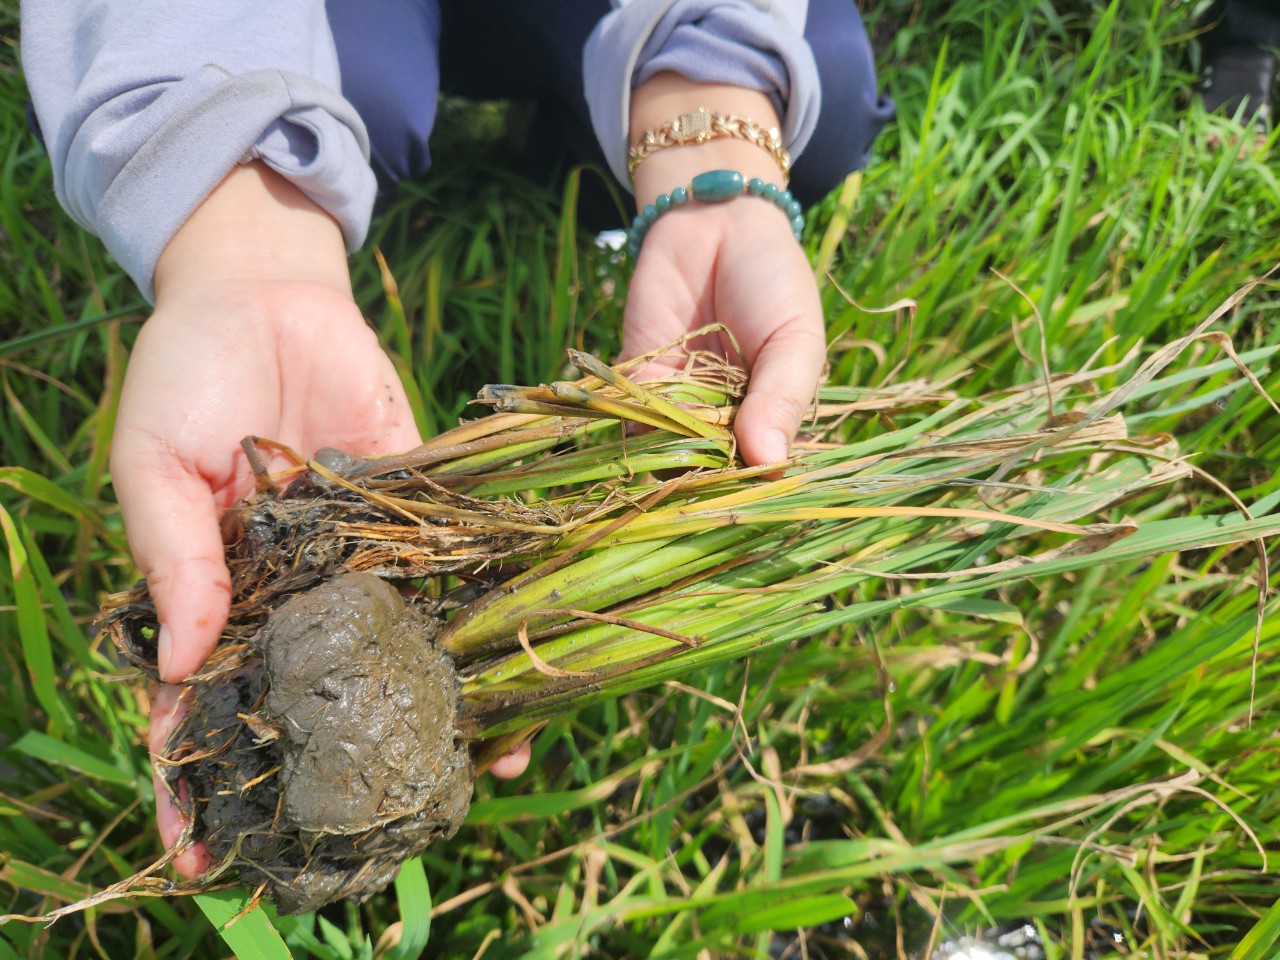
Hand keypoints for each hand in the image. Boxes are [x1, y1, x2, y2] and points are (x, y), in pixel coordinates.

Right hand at [114, 164, 526, 877]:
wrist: (268, 296)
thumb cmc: (185, 375)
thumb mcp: (154, 462)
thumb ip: (173, 555)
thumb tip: (177, 659)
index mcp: (216, 590)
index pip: (198, 702)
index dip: (196, 779)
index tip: (203, 856)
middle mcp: (292, 590)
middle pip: (304, 696)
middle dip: (318, 769)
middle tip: (339, 847)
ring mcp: (356, 559)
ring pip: (387, 651)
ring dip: (419, 714)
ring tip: (454, 786)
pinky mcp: (413, 516)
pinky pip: (445, 576)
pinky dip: (473, 622)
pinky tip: (507, 678)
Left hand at [622, 76, 825, 466]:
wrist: (716, 221)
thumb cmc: (773, 281)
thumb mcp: (794, 341)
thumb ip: (781, 400)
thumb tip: (768, 464)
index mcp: (768, 419)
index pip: (756, 471)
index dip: (747, 491)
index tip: (741, 504)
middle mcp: (721, 421)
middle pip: (708, 471)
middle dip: (699, 486)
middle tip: (696, 494)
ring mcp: (677, 403)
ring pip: (665, 452)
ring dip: (660, 466)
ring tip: (666, 475)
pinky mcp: (635, 379)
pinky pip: (628, 417)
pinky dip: (628, 431)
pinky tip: (634, 442)